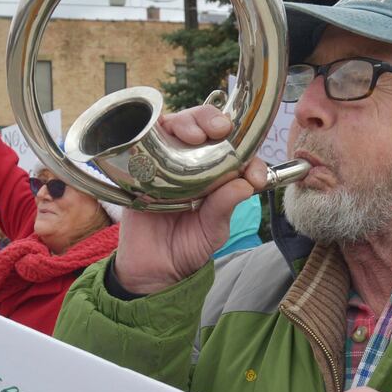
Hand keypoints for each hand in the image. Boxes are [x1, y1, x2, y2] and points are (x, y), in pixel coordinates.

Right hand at [111, 105, 268, 293]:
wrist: (152, 270)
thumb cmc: (187, 247)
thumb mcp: (213, 230)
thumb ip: (226, 206)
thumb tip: (245, 183)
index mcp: (217, 175)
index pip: (234, 150)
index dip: (247, 152)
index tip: (253, 172)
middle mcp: (191, 164)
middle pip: (202, 126)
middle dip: (212, 121)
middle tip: (219, 130)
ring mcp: (164, 163)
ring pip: (174, 126)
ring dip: (186, 123)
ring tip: (194, 136)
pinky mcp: (138, 169)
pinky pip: (143, 141)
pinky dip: (152, 131)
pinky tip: (161, 135)